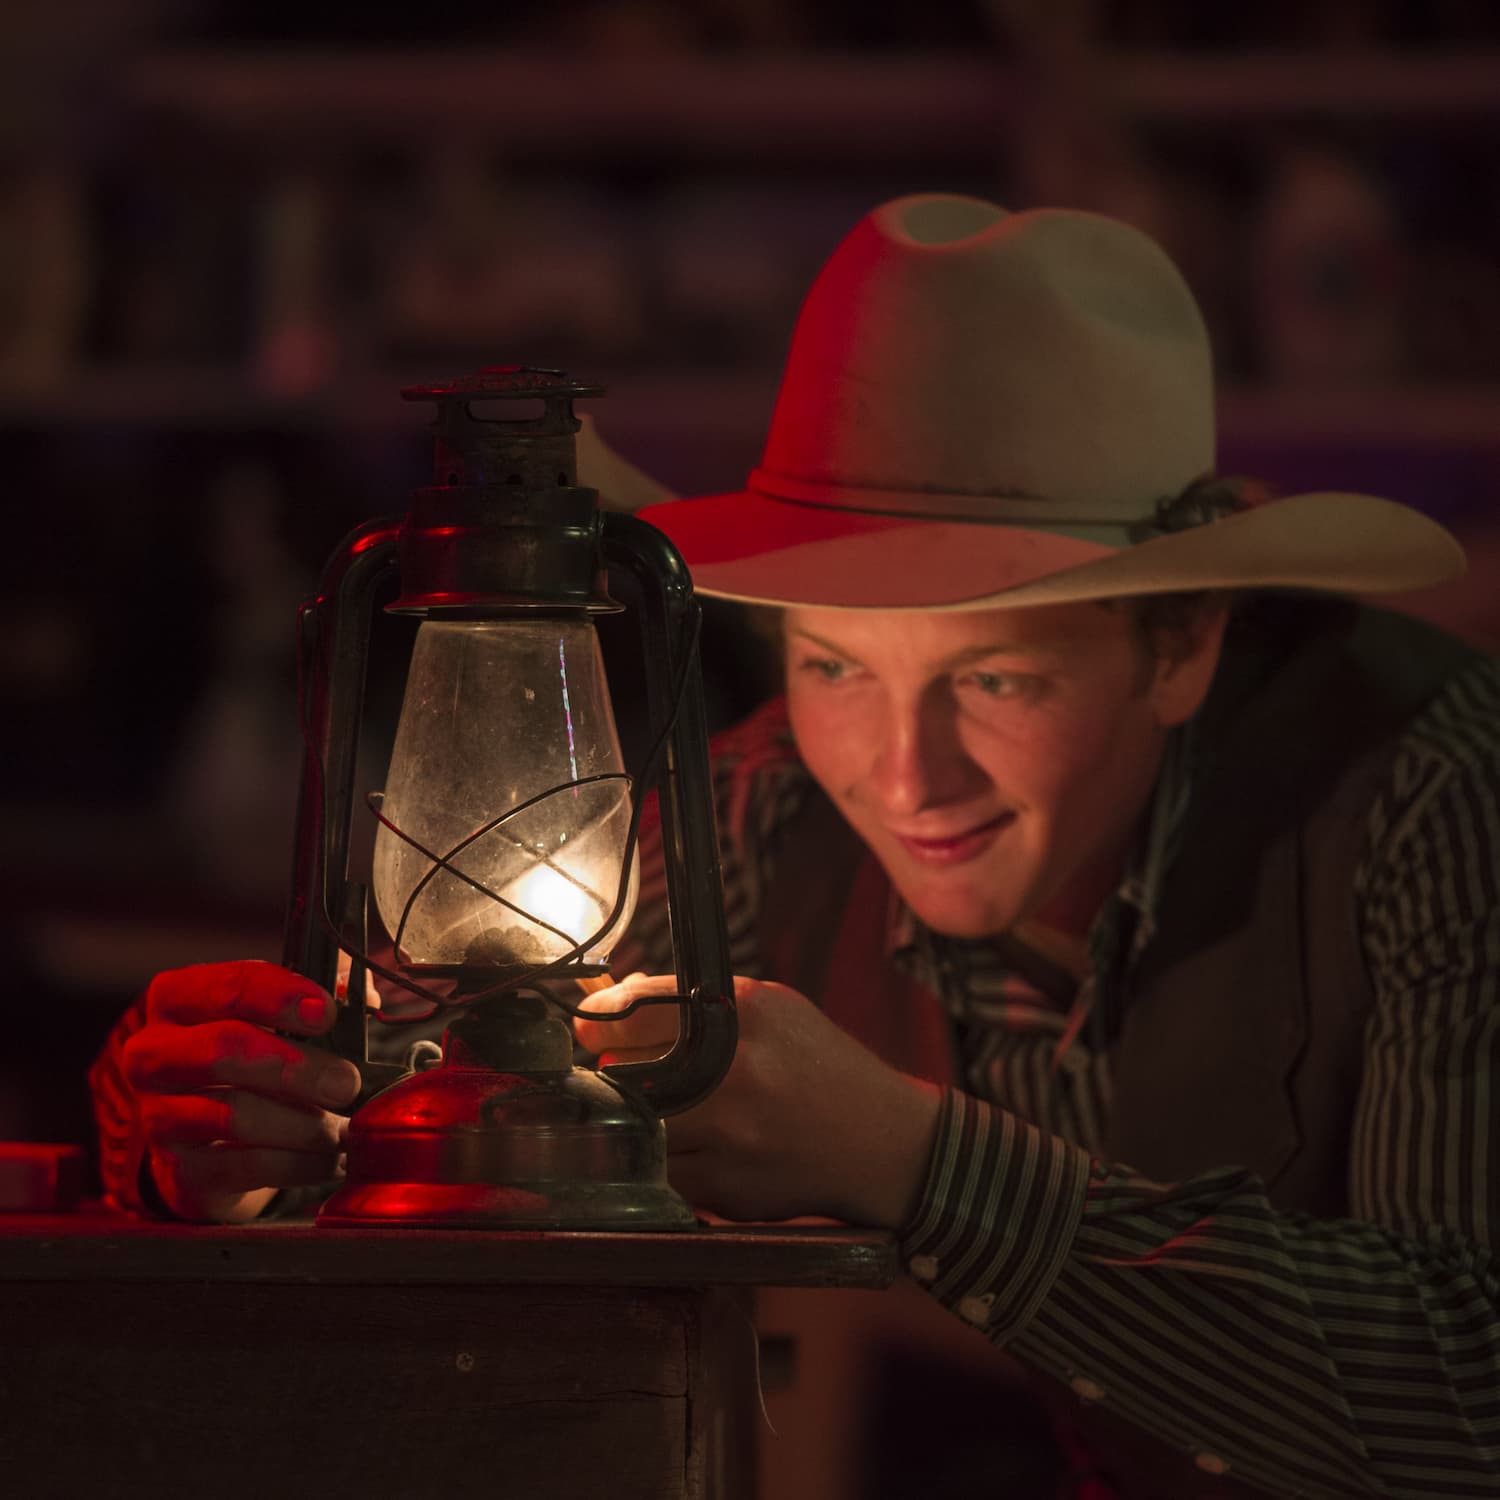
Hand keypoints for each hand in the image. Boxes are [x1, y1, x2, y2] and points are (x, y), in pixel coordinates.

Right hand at [120, 960, 363, 1223]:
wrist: (207, 1141)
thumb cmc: (250, 1061)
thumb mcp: (273, 1018)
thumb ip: (315, 997)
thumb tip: (361, 994)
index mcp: (177, 999)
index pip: (227, 987)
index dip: (281, 998)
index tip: (327, 1013)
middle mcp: (153, 1054)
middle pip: (223, 1049)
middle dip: (296, 1066)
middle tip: (346, 1082)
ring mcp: (159, 1114)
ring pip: (234, 1114)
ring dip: (302, 1123)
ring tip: (342, 1128)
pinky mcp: (180, 1170)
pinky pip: (246, 1165)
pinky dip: (299, 1163)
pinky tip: (330, 1160)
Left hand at [574, 975, 941, 1227]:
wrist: (884, 1144)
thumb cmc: (823, 1067)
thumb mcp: (774, 1009)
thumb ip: (697, 1000)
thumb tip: (619, 997)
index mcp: (742, 1014)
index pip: (633, 1008)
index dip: (597, 1018)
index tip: (587, 1024)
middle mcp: (732, 1070)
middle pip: (622, 1070)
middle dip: (609, 1071)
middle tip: (613, 1069)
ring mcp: (728, 1133)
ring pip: (634, 1126)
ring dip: (628, 1119)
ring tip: (645, 1109)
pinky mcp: (726, 1186)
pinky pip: (662, 1172)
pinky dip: (660, 1161)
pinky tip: (682, 1147)